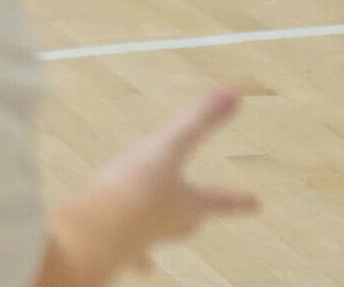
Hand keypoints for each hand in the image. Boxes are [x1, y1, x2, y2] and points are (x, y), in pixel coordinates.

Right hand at [66, 90, 257, 278]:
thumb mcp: (169, 145)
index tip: (256, 203)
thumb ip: (201, 119)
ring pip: (160, 234)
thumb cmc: (137, 185)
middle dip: (195, 212)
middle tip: (200, 214)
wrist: (98, 229)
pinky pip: (128, 248)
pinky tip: (134, 262)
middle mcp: (171, 225)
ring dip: (162, 229)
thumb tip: (235, 92)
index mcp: (188, 204)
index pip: (219, 199)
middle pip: (190, 219)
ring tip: (162, 237)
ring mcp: (145, 237)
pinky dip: (133, 252)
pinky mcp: (118, 245)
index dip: (236, 197)